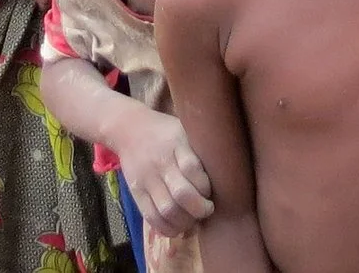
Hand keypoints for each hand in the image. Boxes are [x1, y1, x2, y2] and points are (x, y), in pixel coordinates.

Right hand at [111, 105, 214, 234]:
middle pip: (181, 194)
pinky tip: (177, 227)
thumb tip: (229, 172)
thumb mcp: (186, 130)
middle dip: (199, 209)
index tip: (212, 192)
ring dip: (185, 222)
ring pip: (167, 210)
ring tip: (193, 221)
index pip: (192, 169)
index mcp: (177, 144)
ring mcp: (147, 179)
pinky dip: (167, 228)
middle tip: (207, 210)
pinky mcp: (136, 193)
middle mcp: (161, 162)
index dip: (205, 186)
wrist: (129, 129)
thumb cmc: (167, 132)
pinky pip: (151, 217)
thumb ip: (202, 149)